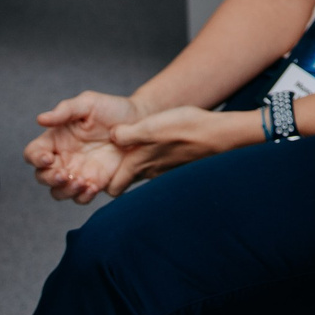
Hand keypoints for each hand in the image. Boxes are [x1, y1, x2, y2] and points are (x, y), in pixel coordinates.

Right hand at [26, 91, 141, 202]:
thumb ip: (64, 111)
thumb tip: (40, 119)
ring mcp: (78, 172)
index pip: (33, 153)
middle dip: (49, 179)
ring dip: (65, 191)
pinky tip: (93, 186)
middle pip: (42, 177)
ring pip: (59, 192)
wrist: (140, 122)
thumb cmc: (112, 109)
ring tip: (82, 181)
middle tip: (64, 174)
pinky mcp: (95, 183)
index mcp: (56, 139)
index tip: (48, 158)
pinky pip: (81, 198)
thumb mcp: (88, 104)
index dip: (35, 158)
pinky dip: (83, 196)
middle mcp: (64, 158)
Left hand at [103, 105, 264, 195]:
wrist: (219, 135)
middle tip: (108, 159)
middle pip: (125, 182)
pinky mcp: (176, 166)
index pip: (112, 188)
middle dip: (115, 175)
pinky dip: (152, 160)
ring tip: (131, 149)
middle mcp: (150, 173)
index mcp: (139, 164)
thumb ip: (127, 133)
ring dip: (135, 166)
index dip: (101, 182)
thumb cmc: (186, 129)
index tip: (96, 169)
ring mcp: (165, 171)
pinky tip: (156, 145)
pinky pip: (157, 167)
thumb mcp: (151, 126)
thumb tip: (111, 137)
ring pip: (142, 174)